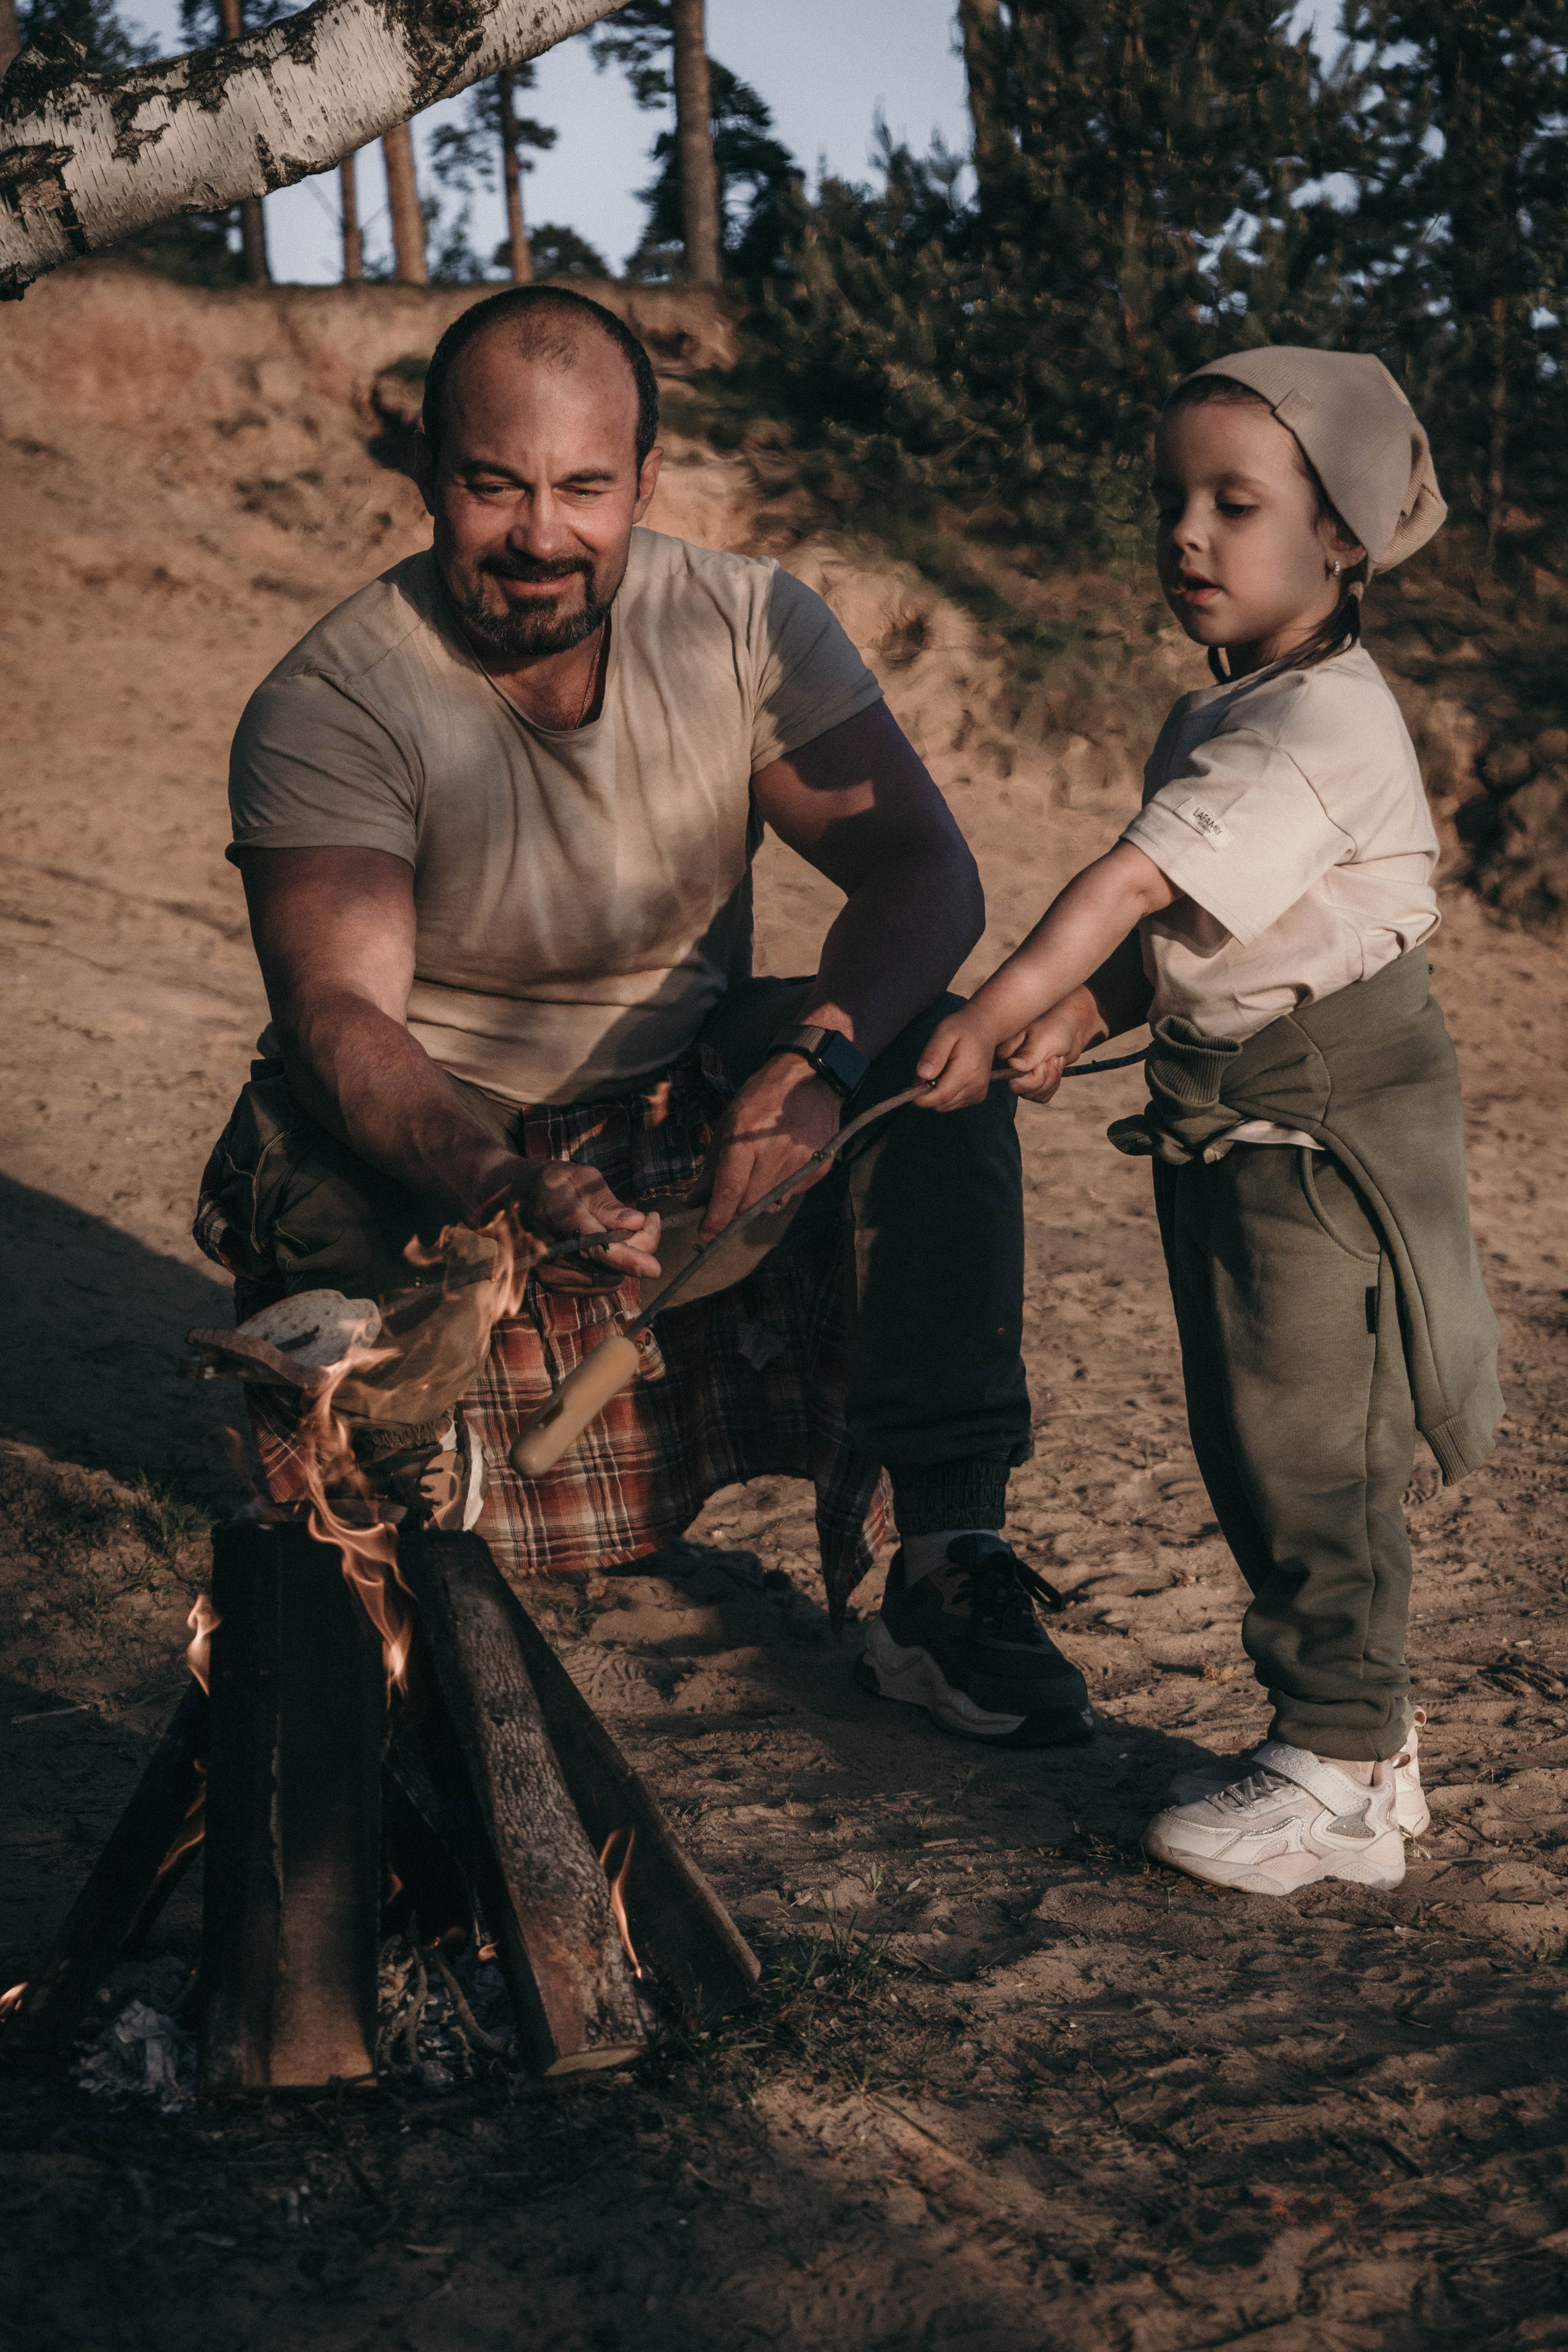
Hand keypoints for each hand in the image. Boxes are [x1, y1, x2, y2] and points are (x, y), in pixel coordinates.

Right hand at [487, 1156, 662, 1292]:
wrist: (512, 1202)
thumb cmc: (553, 1184)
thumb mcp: (580, 1177)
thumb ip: (607, 1203)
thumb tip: (635, 1223)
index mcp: (554, 1211)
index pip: (594, 1243)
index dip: (625, 1257)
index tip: (654, 1268)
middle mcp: (547, 1248)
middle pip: (607, 1264)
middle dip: (640, 1246)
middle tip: (650, 1220)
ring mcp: (547, 1271)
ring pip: (607, 1278)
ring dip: (627, 1259)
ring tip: (626, 1231)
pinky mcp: (552, 1285)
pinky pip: (598, 1286)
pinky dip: (612, 1270)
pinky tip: (608, 1248)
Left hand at [694, 1055, 842, 1239]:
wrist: (810, 1078)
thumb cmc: (762, 1098)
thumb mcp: (727, 1124)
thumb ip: (711, 1168)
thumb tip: (694, 1202)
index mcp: (745, 1139)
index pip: (729, 1191)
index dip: (715, 1219)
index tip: (705, 1233)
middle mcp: (774, 1154)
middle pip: (749, 1204)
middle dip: (733, 1210)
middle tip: (726, 1202)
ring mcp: (800, 1163)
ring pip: (771, 1203)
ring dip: (757, 1199)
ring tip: (758, 1173)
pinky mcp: (818, 1169)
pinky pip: (792, 1193)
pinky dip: (780, 1188)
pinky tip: (781, 1163)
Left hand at [914, 1005, 1003, 1108]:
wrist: (985, 1028)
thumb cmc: (962, 1028)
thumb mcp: (944, 1033)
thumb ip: (933, 1054)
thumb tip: (923, 1075)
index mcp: (968, 1070)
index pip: (941, 1096)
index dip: (921, 1097)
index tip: (907, 1090)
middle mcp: (976, 1085)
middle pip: (941, 1103)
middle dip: (926, 1093)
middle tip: (924, 1071)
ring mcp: (978, 1092)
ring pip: (945, 1106)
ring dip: (935, 1093)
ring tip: (938, 1070)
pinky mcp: (977, 1095)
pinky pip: (953, 1103)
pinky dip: (945, 1094)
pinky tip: (947, 1076)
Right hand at [993, 1011, 1082, 1103]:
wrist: (1071, 1027)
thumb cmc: (1055, 1027)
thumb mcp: (1042, 1040)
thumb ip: (1028, 1055)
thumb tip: (1011, 1065)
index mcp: (1005, 1055)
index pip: (1013, 1082)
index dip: (1033, 1075)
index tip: (1044, 1059)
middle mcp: (1009, 1067)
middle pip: (1024, 1092)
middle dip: (1046, 1078)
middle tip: (1053, 1058)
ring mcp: (1021, 1075)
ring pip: (1035, 1095)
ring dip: (1052, 1079)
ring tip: (1055, 1059)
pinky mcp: (1033, 1081)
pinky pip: (1042, 1096)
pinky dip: (1054, 1083)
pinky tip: (1055, 1066)